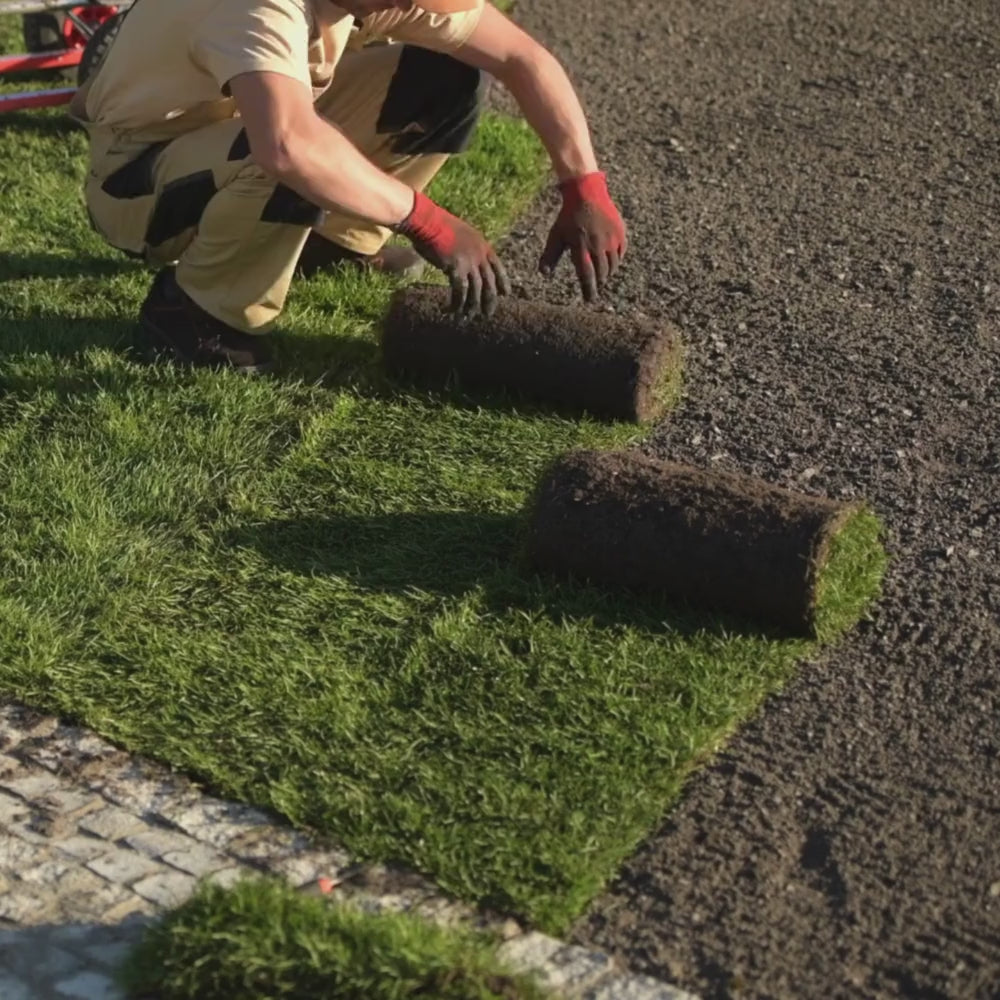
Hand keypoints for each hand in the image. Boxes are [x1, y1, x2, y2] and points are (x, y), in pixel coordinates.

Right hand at [395, 192, 509, 316]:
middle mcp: (479, 254)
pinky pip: (460, 291)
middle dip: (490, 301)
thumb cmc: (437, 226)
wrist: (427, 221)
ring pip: (476, 290)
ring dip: (472, 306)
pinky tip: (452, 310)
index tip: (506, 294)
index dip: (503, 281)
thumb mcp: (461, 235)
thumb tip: (464, 264)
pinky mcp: (456, 268)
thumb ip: (467, 249)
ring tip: (468, 318)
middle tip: (487, 314)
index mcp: (483, 244)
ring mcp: (469, 261)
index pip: (498, 266)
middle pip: (489, 283)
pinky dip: (457, 303)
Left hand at [539, 172, 626, 300]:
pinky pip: (620, 253)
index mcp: (581, 247)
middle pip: (601, 273)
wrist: (586, 193)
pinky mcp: (620, 233)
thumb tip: (544, 274)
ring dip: (607, 273)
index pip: (587, 276)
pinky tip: (609, 261)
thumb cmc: (568, 217)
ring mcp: (611, 239)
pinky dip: (615, 260)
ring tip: (601, 276)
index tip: (588, 300)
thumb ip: (550, 256)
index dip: (589, 290)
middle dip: (598, 283)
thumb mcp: (556, 235)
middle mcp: (598, 245)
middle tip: (594, 288)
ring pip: (612, 266)